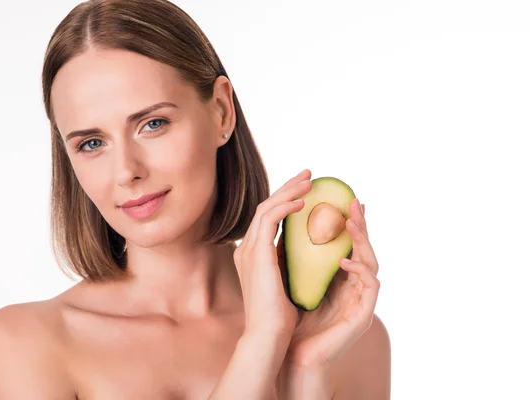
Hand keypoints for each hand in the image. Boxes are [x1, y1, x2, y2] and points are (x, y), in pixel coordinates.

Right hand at [233, 169, 312, 338]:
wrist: (269, 336)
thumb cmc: (281, 317)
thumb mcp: (288, 283)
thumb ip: (291, 264)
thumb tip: (311, 252)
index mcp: (253, 255)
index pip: (268, 218)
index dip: (286, 200)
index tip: (305, 191)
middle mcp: (247, 248)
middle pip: (266, 207)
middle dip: (287, 187)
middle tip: (308, 174)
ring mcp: (248, 249)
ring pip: (267, 207)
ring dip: (289, 191)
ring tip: (310, 180)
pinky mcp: (256, 252)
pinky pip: (270, 218)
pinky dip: (286, 206)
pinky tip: (304, 203)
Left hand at [278, 198, 380, 368]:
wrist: (290, 352)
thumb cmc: (290, 317)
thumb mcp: (291, 278)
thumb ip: (294, 255)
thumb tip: (282, 222)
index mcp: (338, 276)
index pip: (346, 243)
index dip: (345, 221)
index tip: (340, 200)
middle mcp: (353, 285)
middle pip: (363, 247)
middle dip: (360, 223)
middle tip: (354, 201)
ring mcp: (360, 299)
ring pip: (372, 261)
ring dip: (363, 240)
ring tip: (351, 222)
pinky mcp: (364, 314)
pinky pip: (371, 285)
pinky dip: (360, 270)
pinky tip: (345, 260)